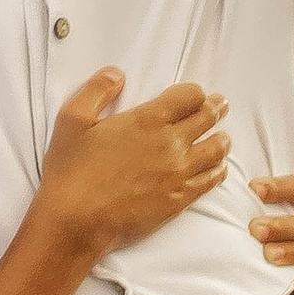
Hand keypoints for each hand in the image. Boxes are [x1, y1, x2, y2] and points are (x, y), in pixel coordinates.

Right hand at [35, 66, 230, 259]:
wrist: (76, 221)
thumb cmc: (71, 170)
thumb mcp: (72, 119)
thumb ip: (97, 90)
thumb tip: (117, 74)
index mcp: (148, 120)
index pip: (189, 96)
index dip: (195, 93)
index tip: (196, 95)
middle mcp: (170, 144)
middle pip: (207, 119)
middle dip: (215, 109)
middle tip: (220, 105)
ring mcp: (178, 174)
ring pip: (215, 150)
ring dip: (221, 139)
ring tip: (222, 136)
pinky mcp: (179, 200)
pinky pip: (210, 181)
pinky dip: (218, 170)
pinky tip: (218, 168)